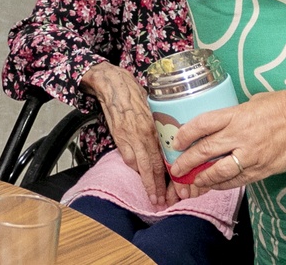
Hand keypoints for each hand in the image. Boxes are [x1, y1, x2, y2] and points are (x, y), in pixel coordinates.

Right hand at [82, 62, 177, 207]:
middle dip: (156, 187)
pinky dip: (134, 168)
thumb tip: (168, 139)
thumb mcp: (153, 107)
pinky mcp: (118, 136)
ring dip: (145, 181)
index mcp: (153, 128)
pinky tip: (139, 174)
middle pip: (152, 167)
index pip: (163, 157)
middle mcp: (142, 135)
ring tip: (151, 195)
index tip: (173, 188)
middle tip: (161, 202)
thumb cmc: (134, 91)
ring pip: (139, 166)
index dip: (168, 175)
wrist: (112, 84)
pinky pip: (127, 157)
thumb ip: (159, 125)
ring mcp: (128, 137)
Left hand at [166, 89, 285, 197]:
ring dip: (202, 178)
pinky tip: (215, 185)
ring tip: (191, 183)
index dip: (185, 134)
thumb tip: (223, 122)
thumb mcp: (255, 102)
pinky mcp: (263, 170)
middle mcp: (240, 136)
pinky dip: (224, 184)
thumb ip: (236, 114)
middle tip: (176, 169)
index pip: (202, 124)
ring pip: (219, 171)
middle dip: (187, 162)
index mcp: (236, 115)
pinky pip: (238, 180)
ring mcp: (251, 155)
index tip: (176, 141)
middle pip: (205, 151)